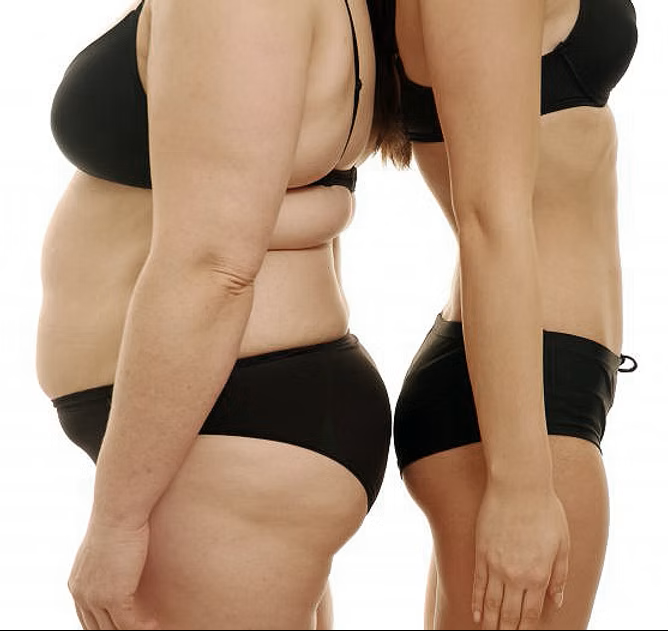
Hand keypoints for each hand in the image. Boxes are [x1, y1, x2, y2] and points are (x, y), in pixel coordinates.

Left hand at [68, 519, 157, 629]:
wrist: (119, 512)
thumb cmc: (117, 520)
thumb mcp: (104, 545)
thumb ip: (105, 562)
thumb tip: (118, 561)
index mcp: (76, 583)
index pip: (86, 617)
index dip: (104, 625)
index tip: (122, 625)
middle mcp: (81, 594)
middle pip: (97, 628)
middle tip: (136, 628)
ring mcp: (96, 598)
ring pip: (113, 629)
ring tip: (149, 627)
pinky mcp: (114, 597)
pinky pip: (129, 624)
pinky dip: (143, 627)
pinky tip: (154, 624)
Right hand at [472, 481, 569, 629]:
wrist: (519, 485)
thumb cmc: (545, 510)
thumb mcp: (563, 545)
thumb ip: (559, 576)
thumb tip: (557, 601)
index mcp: (539, 575)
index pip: (530, 613)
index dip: (525, 630)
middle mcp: (516, 575)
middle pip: (509, 613)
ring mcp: (495, 564)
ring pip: (491, 603)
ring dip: (490, 623)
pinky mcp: (481, 552)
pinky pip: (478, 584)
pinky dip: (477, 602)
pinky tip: (476, 613)